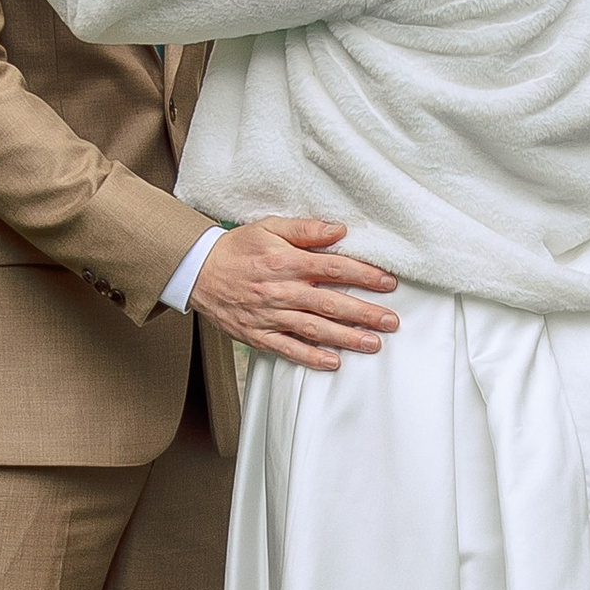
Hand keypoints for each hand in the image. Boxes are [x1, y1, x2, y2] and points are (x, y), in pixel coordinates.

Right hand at [189, 216, 400, 372]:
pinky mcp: (258, 335)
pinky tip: (334, 363)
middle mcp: (280, 290)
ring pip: (314, 328)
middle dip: (364, 313)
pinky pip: (288, 349)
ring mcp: (269, 315)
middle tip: (392, 321)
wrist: (197, 272)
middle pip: (330, 302)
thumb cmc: (238, 248)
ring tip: (373, 343)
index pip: (333, 268)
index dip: (364, 275)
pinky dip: (311, 357)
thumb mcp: (269, 227)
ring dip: (346, 337)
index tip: (388, 282)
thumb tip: (340, 230)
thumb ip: (306, 230)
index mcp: (286, 262)